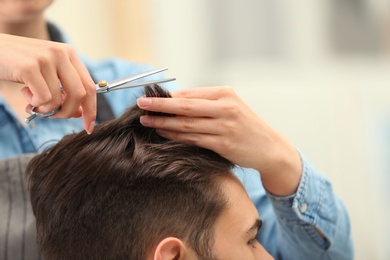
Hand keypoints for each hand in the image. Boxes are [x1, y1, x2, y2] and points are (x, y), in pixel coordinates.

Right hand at [0, 33, 95, 132]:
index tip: (89, 127)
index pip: (90, 86)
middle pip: (80, 95)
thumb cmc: (18, 64)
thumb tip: (80, 113)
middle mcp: (61, 53)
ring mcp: (46, 58)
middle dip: (68, 112)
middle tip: (53, 116)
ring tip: (32, 99)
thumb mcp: (46, 74)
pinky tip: (25, 93)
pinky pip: (43, 99)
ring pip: (59, 100)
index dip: (92, 109)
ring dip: (45, 109)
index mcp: (69, 54)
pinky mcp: (29, 67)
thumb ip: (64, 90)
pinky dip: (35, 104)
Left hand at [137, 86, 301, 195]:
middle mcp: (225, 108)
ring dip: (164, 123)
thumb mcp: (229, 107)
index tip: (149, 97)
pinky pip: (194, 139)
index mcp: (225, 94)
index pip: (190, 93)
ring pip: (187, 124)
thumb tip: (173, 103)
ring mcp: (225, 126)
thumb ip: (204, 104)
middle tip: (140, 105)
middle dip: (160, 105)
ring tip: (147, 122)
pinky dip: (176, 137)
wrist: (269, 147)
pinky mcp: (224, 144)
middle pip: (185, 106)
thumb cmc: (245, 125)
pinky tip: (164, 135)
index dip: (167, 96)